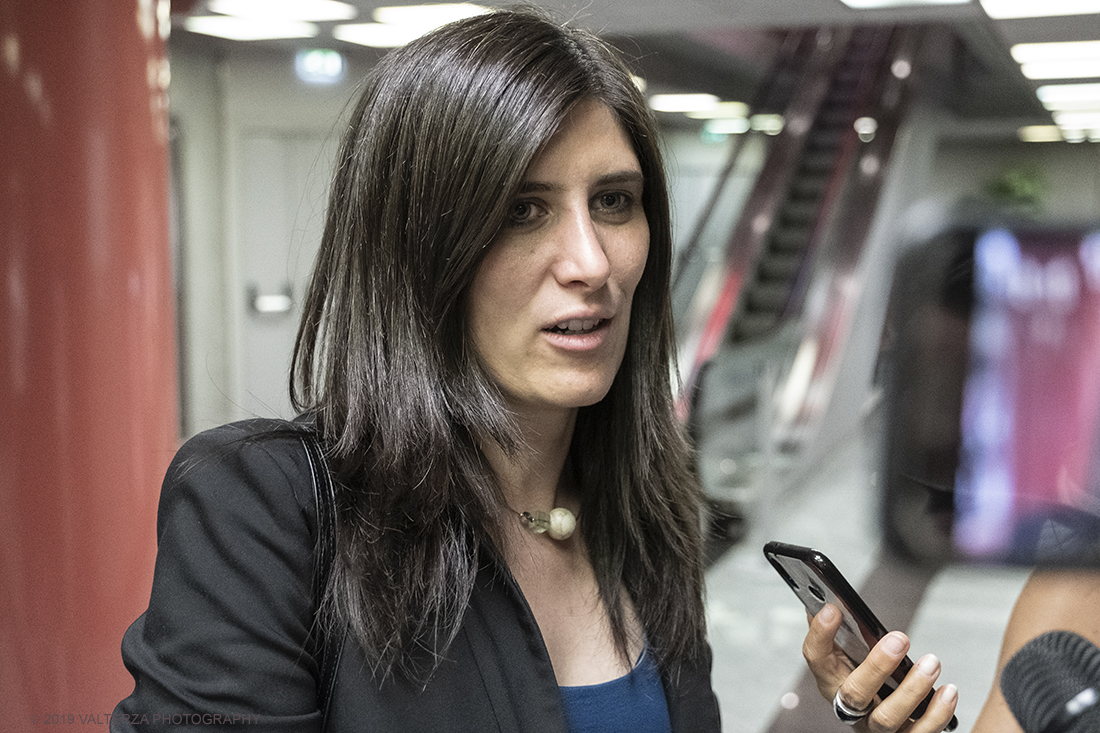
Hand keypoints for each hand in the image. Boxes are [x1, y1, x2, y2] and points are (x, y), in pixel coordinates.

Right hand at [803, 604, 958, 731]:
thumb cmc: (864, 682)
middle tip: (900, 639)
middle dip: (877, 665)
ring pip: (887, 718)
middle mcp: (850, 709)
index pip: (816, 659)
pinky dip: (938, 713)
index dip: (820, 635)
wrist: (882, 722)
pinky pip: (921, 732)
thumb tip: (828, 600)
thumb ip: (838, 632)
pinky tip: (948, 691)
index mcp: (831, 681)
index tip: (833, 610)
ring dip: (912, 689)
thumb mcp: (847, 657)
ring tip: (931, 662)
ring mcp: (876, 728)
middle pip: (854, 694)